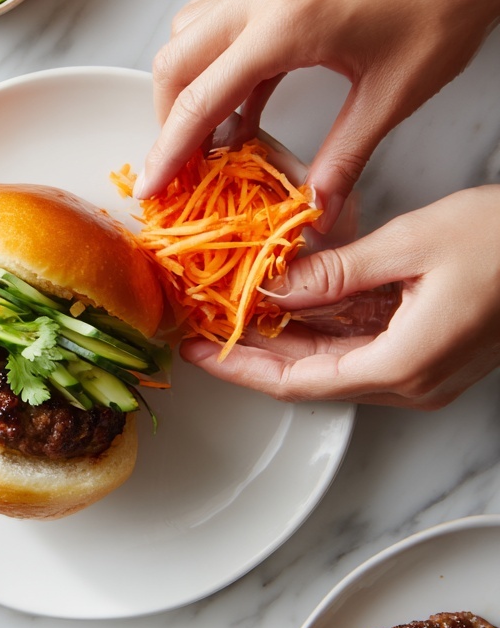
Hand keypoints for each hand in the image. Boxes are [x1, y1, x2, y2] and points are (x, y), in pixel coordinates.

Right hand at [136, 0, 499, 229]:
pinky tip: (241, 102)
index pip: (202, 95)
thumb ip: (344, 156)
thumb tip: (315, 208)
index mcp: (285, 24)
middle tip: (181, 164)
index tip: (152, 187)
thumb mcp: (392, 96)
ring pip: (186, 35)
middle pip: (174, 61)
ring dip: (184, 86)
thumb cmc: (441, 12)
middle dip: (166, 119)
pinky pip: (217, 22)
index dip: (169, 148)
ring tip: (208, 134)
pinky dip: (213, 65)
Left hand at [178, 186, 499, 408]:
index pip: (299, 382)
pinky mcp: (429, 349)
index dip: (241, 369)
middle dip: (252, 354)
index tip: (198, 352)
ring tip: (230, 313)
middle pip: (309, 377)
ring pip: (332, 362)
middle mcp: (410, 380)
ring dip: (281, 340)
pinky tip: (286, 301)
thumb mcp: (410, 245)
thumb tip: (273, 288)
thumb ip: (335, 271)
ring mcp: (422, 370)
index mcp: (402, 364)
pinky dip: (319, 328)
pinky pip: (359, 347)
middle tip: (202, 330)